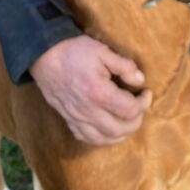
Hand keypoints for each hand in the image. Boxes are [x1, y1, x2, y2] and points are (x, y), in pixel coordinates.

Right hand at [29, 35, 151, 144]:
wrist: (44, 56)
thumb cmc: (74, 51)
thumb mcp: (103, 51)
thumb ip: (125, 66)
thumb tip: (140, 81)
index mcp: (98, 93)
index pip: (130, 110)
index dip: (144, 103)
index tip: (145, 92)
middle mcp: (87, 111)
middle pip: (120, 130)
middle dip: (136, 120)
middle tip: (140, 106)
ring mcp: (76, 118)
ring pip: (103, 139)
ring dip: (121, 133)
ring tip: (128, 119)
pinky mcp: (68, 119)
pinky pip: (87, 138)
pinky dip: (102, 137)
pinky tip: (109, 126)